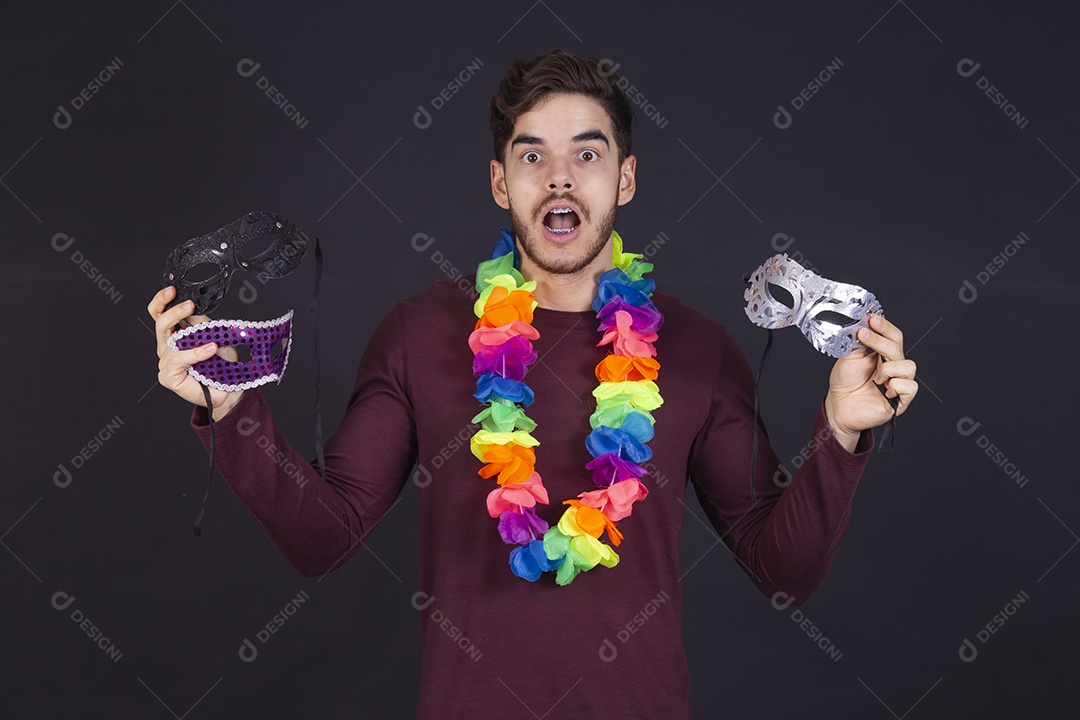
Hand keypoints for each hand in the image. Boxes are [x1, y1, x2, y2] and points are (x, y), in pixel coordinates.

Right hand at [148, 286, 244, 420]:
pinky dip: (195, 353)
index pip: (159, 313)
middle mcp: (167, 347)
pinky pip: (178, 359)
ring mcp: (166, 362)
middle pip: (161, 323)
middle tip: (189, 305)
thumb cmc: (221, 364)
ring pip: (172, 342)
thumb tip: (193, 307)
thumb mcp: (213, 335)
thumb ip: (200, 322)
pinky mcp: (168, 376)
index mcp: (175, 334)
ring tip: (212, 338)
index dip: (161, 301)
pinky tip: (209, 349)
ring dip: (194, 337)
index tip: (171, 290)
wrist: (229, 388)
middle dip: (174, 311)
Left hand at [824, 314, 917, 450]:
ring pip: (909, 366)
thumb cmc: (844, 383)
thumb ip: (859, 342)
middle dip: (880, 341)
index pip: (893, 337)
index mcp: (883, 356)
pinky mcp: (901, 400)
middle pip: (898, 348)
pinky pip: (910, 386)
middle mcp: (893, 367)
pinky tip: (884, 390)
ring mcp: (898, 383)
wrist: (838, 406)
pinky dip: (896, 386)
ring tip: (875, 378)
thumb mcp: (849, 357)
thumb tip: (864, 324)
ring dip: (888, 368)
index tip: (872, 319)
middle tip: (863, 336)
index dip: (885, 327)